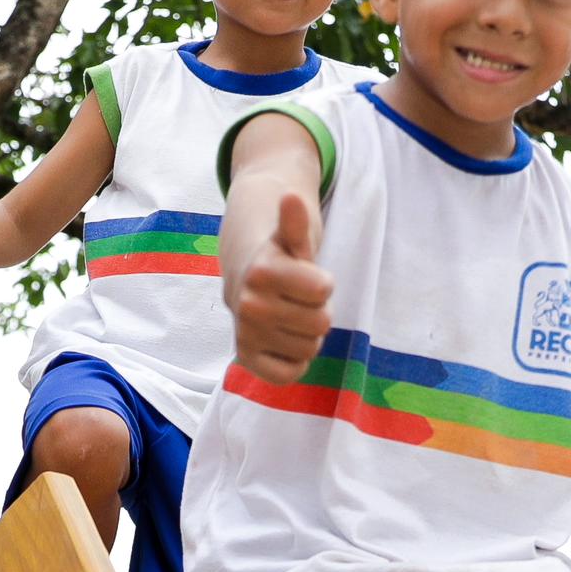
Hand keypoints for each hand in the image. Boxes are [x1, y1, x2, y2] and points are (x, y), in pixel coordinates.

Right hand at [229, 185, 332, 382]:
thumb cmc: (281, 257)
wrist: (245, 275)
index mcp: (262, 272)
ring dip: (306, 335)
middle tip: (297, 299)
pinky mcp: (246, 358)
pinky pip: (290, 374)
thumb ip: (296, 223)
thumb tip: (292, 197)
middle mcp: (248, 305)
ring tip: (289, 316)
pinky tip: (283, 340)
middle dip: (316, 311)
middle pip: (321, 323)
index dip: (322, 284)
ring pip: (310, 349)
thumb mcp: (293, 238)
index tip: (304, 277)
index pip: (324, 291)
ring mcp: (245, 334)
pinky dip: (294, 362)